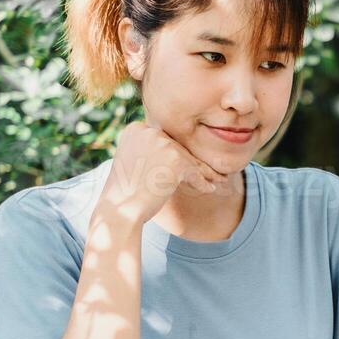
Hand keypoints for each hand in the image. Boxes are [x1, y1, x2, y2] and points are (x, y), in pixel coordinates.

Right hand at [101, 121, 225, 221]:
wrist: (120, 209)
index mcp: (136, 128)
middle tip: (212, 173)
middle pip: (178, 148)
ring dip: (204, 172)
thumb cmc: (125, 192)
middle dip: (192, 164)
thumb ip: (151, 151)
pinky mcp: (176, 159)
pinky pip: (195, 172)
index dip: (176, 156)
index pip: (163, 141)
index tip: (188, 165)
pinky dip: (203, 183)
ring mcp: (163, 144)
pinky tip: (211, 189)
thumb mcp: (133, 162)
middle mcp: (149, 131)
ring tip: (218, 180)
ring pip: (189, 160)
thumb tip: (176, 152)